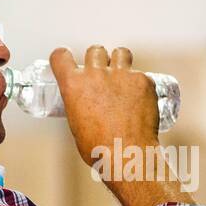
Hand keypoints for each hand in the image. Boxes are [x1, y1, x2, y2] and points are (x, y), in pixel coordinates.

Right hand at [49, 45, 159, 168]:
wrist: (126, 154)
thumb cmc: (99, 147)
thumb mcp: (76, 124)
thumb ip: (79, 104)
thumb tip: (85, 102)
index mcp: (73, 86)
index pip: (61, 57)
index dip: (63, 57)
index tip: (66, 60)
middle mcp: (96, 75)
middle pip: (95, 51)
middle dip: (96, 60)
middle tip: (100, 74)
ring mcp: (122, 75)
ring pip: (120, 53)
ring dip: (119, 61)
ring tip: (121, 77)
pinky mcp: (143, 80)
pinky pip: (140, 74)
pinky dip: (138, 83)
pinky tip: (138, 98)